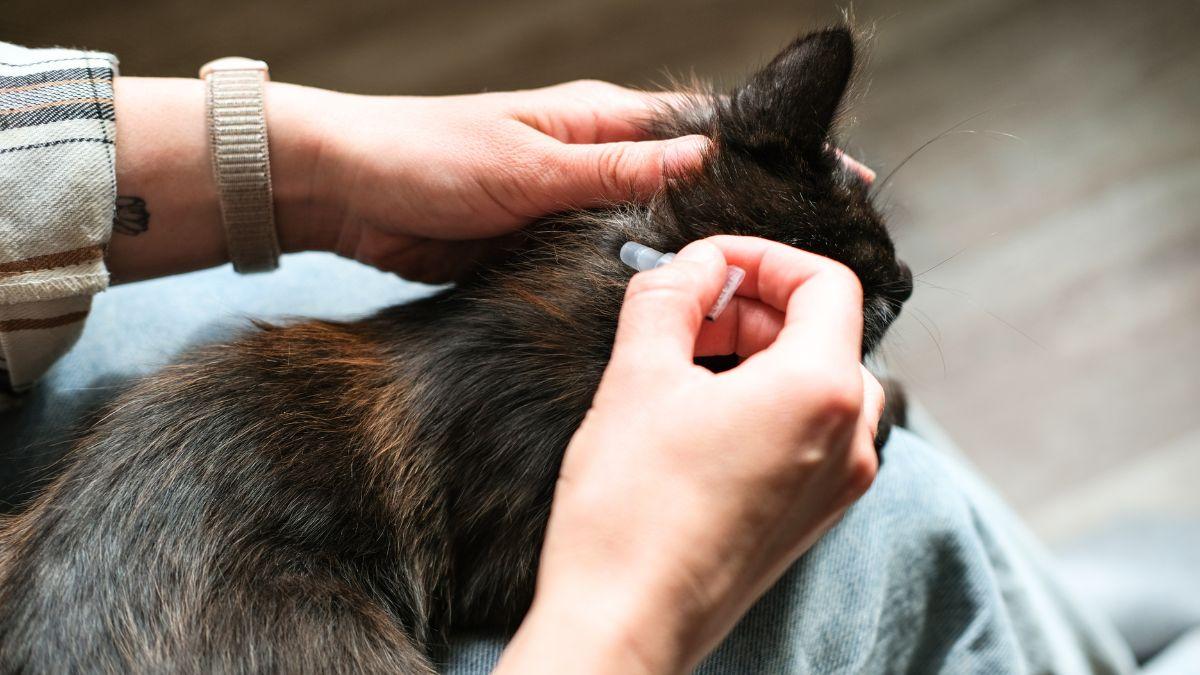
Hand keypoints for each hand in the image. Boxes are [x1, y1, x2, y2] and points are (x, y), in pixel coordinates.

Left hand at [287, 80, 709, 281]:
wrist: (343, 195)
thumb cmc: (425, 156)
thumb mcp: (530, 165)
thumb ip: (616, 170)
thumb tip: (703, 157)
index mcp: (596, 120)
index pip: (688, 131)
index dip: (734, 161)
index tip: (783, 198)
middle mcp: (589, 160)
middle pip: (670, 191)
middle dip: (702, 223)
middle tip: (747, 267)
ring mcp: (563, 207)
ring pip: (633, 235)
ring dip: (657, 260)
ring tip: (708, 297)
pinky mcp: (536, 248)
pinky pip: (588, 266)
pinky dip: (611, 284)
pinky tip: (640, 309)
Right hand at [496, 237, 884, 674]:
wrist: (624, 623)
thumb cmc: (629, 510)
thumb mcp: (637, 375)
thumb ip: (670, 295)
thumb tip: (692, 263)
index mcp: (821, 391)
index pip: (825, 283)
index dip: (763, 257)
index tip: (708, 264)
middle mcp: (850, 439)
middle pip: (823, 330)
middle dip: (753, 306)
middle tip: (686, 311)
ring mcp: (839, 485)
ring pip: (818, 381)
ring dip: (759, 352)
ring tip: (688, 361)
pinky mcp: (814, 516)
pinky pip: (811, 432)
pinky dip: (767, 401)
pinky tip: (703, 414)